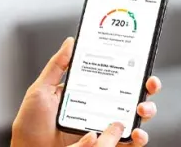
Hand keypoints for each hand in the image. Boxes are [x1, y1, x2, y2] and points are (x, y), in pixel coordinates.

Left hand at [12, 37, 162, 146]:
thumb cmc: (31, 124)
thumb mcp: (41, 90)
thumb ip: (56, 66)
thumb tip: (70, 42)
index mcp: (87, 93)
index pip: (114, 79)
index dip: (131, 71)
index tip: (140, 62)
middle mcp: (99, 109)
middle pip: (132, 96)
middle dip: (148, 89)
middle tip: (149, 84)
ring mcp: (104, 129)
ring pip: (136, 119)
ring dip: (147, 111)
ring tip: (142, 109)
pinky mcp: (106, 146)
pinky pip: (128, 143)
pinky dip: (138, 139)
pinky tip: (136, 133)